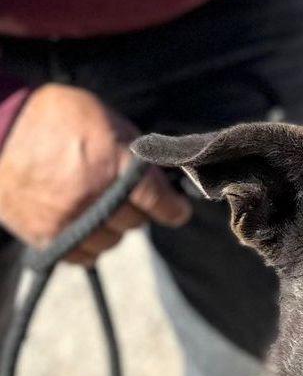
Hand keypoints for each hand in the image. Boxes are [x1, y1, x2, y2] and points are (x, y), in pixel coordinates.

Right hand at [0, 84, 190, 264]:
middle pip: (136, 222)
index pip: (159, 201)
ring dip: (111, 228)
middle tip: (122, 195)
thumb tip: (166, 175)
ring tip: (96, 206)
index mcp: (113, 164)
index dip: (173, 208)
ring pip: (112, 241)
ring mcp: (72, 222)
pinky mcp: (50, 240)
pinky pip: (86, 256)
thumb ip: (135, 150)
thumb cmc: (51, 119)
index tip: (178, 211)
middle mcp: (96, 198)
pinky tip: (82, 224)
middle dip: (134, 209)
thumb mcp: (102, 118)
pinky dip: (89, 244)